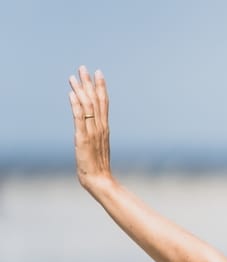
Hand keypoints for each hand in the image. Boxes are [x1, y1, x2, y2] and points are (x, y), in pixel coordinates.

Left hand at [68, 66, 111, 188]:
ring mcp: (92, 132)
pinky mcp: (83, 138)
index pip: (104, 103)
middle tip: (84, 68)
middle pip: (96, 100)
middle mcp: (100, 127)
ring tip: (74, 77)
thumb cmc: (98, 166)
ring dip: (81, 90)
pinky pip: (80, 119)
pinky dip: (76, 106)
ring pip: (88, 106)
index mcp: (104, 127)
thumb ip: (95, 135)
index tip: (98, 73)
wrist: (100, 179)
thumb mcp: (97, 146)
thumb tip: (91, 128)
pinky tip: (72, 95)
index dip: (101, 87)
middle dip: (89, 83)